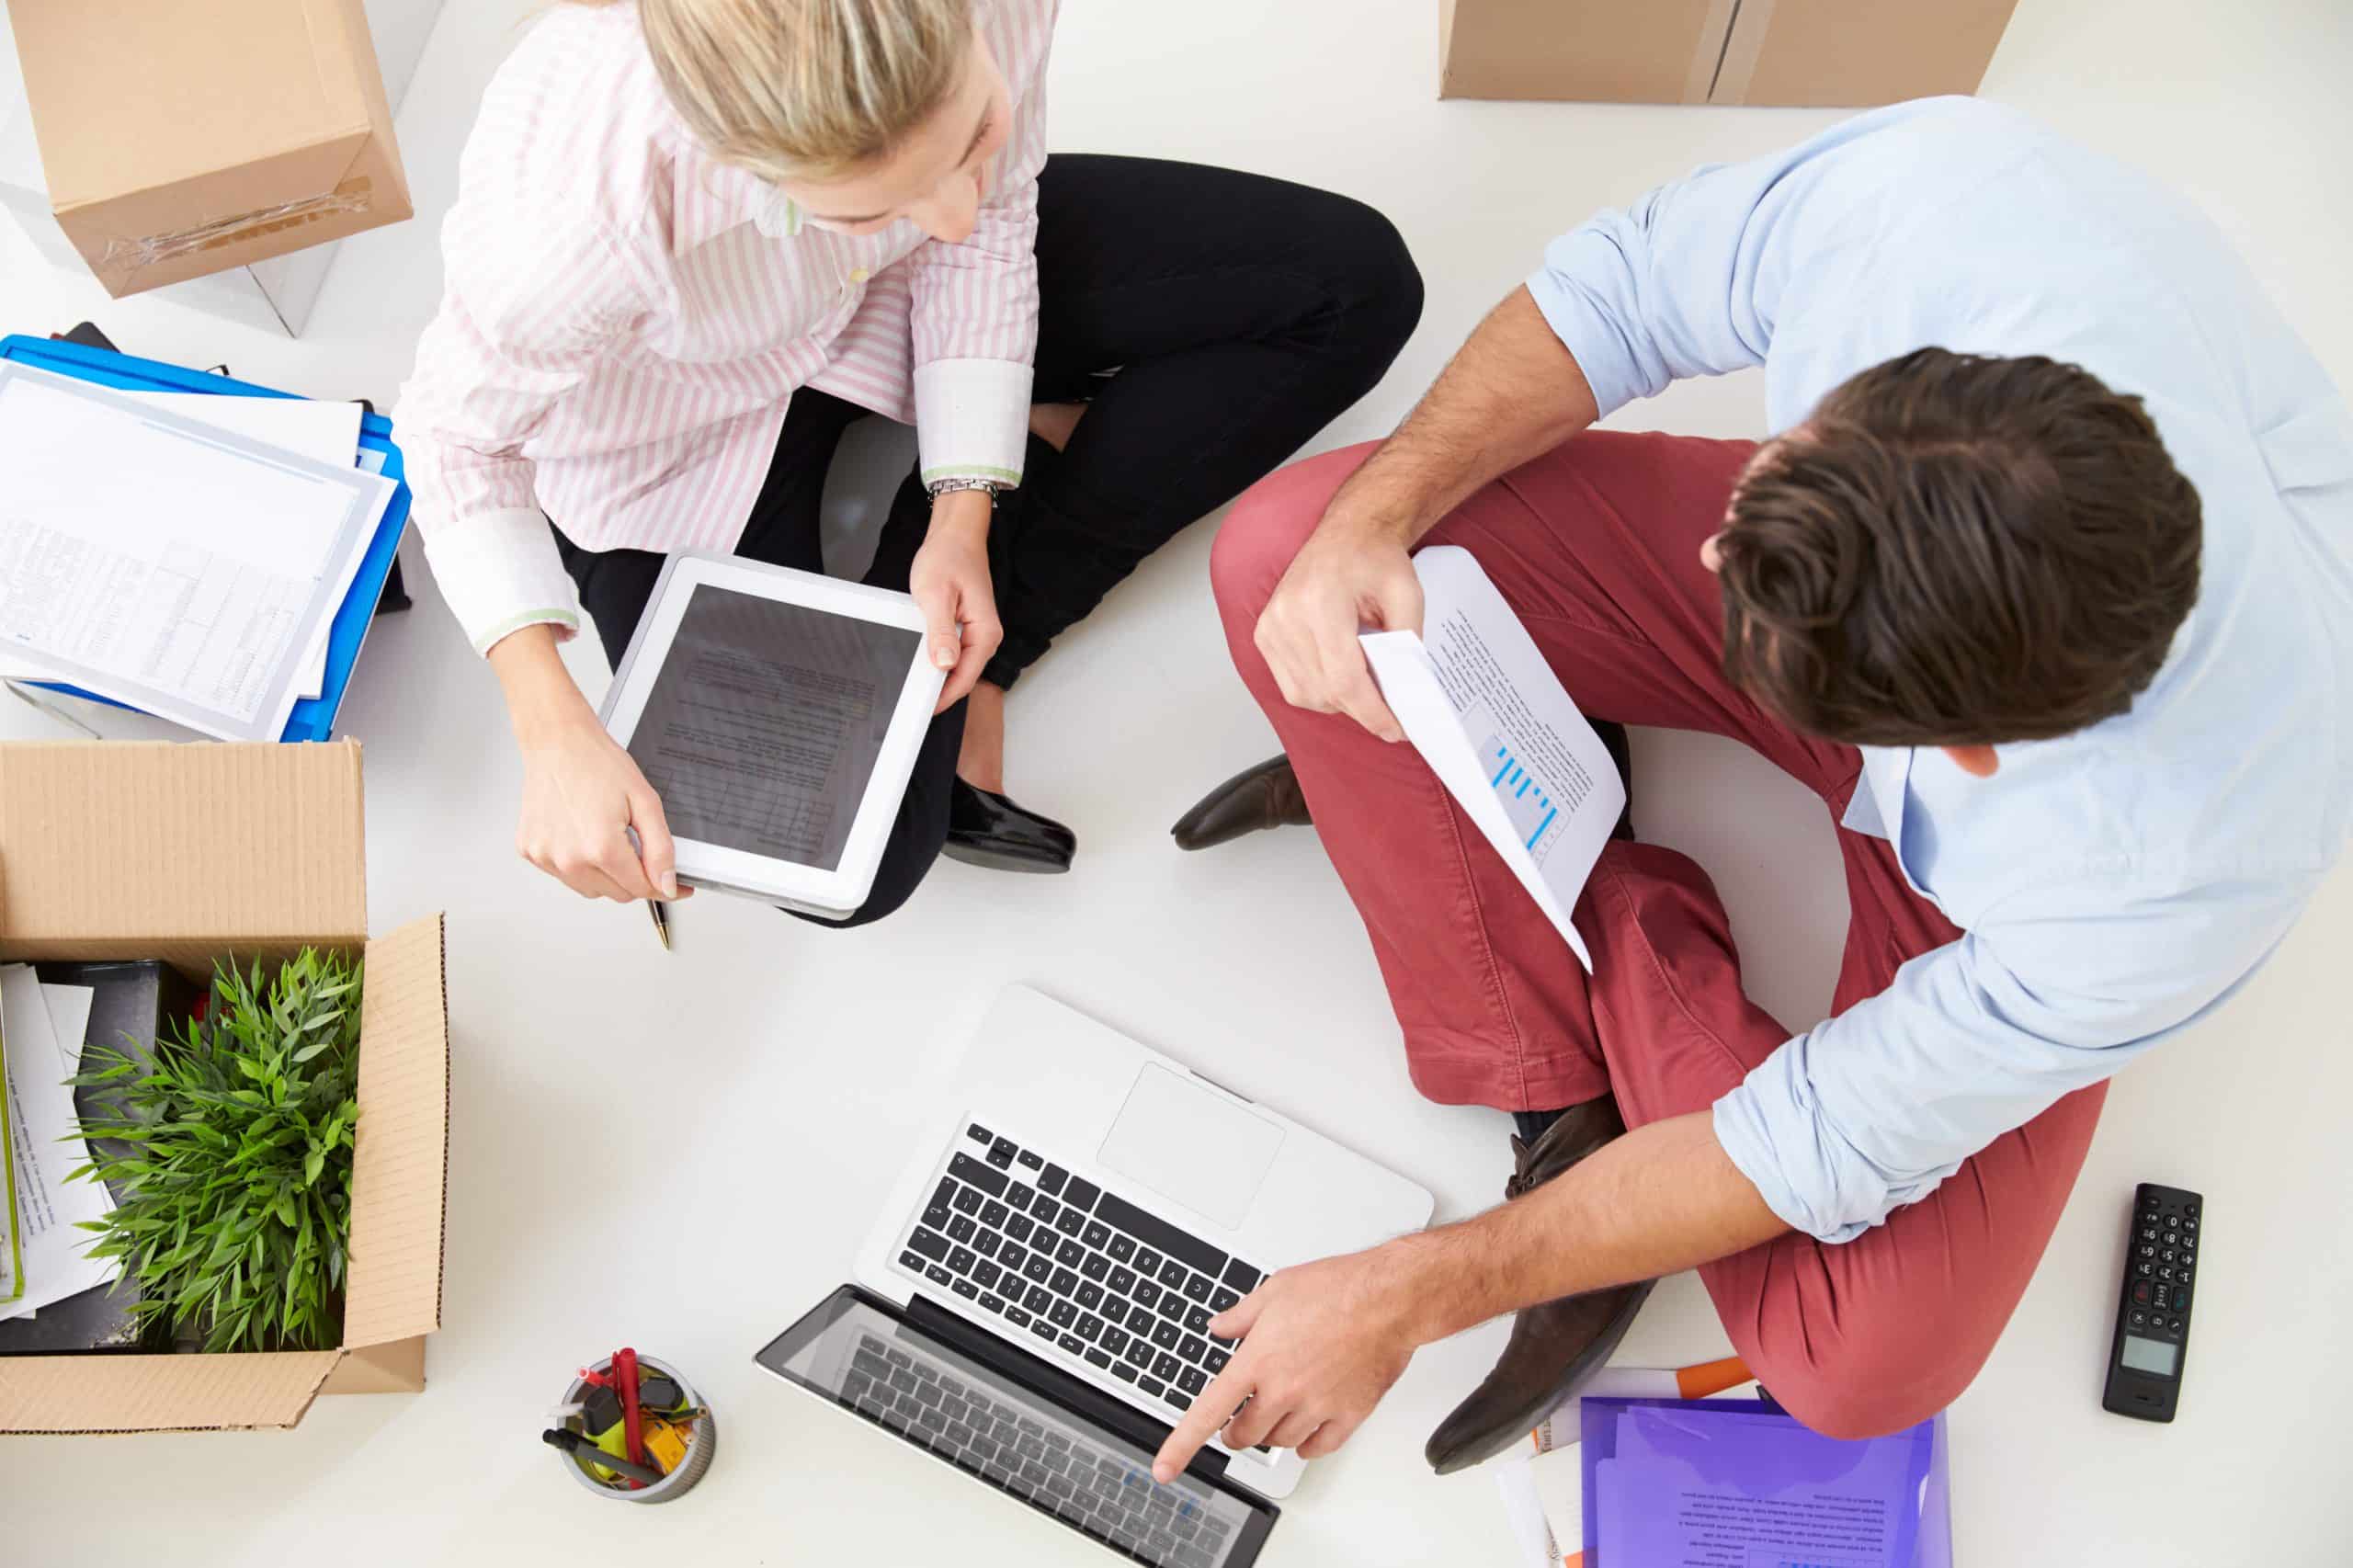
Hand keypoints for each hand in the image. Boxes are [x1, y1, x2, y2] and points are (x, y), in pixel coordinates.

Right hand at [514, 708, 685, 902]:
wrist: (557, 742)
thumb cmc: (596, 763)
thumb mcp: (644, 802)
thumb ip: (660, 849)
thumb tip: (667, 884)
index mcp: (601, 848)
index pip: (640, 889)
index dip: (662, 886)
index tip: (673, 885)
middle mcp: (569, 859)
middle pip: (617, 894)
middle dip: (634, 877)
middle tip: (636, 846)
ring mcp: (546, 857)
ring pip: (591, 890)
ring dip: (606, 874)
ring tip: (605, 836)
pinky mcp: (531, 852)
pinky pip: (564, 875)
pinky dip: (579, 864)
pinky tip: (582, 835)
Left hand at [910, 491, 1003, 711]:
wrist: (956, 534)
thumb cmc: (948, 557)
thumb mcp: (936, 595)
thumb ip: (940, 632)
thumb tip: (944, 665)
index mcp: (984, 633)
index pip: (965, 678)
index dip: (943, 697)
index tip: (922, 709)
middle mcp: (986, 636)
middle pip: (963, 677)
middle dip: (939, 691)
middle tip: (911, 702)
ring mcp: (977, 632)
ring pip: (957, 666)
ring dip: (937, 676)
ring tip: (913, 685)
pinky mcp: (967, 626)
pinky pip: (953, 652)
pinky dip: (937, 658)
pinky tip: (921, 660)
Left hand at [1152, 1241, 1428, 1481]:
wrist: (1390, 1299)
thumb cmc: (1338, 1288)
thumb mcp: (1275, 1291)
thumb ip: (1241, 1316)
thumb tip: (1218, 1327)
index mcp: (1257, 1361)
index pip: (1208, 1412)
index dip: (1181, 1445)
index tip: (1163, 1468)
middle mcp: (1283, 1390)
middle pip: (1245, 1434)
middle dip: (1236, 1431)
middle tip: (1238, 1421)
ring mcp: (1317, 1406)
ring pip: (1280, 1443)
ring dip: (1272, 1434)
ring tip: (1278, 1412)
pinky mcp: (1349, 1415)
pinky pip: (1319, 1448)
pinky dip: (1308, 1445)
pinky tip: (1308, 1430)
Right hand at [1252, 511, 1423, 740]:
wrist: (1347, 534)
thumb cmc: (1374, 558)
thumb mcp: (1408, 595)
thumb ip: (1408, 645)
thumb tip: (1406, 695)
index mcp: (1320, 602)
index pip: (1344, 678)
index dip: (1371, 712)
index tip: (1394, 730)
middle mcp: (1286, 616)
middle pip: (1325, 692)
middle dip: (1361, 709)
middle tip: (1391, 712)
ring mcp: (1270, 627)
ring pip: (1307, 695)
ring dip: (1339, 701)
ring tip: (1365, 686)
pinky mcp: (1264, 636)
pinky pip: (1292, 686)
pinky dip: (1319, 692)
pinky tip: (1340, 676)